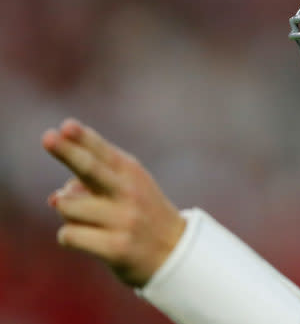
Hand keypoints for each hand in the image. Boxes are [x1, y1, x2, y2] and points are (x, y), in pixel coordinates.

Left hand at [42, 118, 185, 286]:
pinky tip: (88, 239)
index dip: (82, 138)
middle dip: (66, 152)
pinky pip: (69, 235)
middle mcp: (130, 192)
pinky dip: (69, 236)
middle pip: (90, 169)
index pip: (102, 151)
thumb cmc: (142, 213)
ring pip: (67, 206)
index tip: (66, 126)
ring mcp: (123, 219)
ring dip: (66, 212)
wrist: (175, 250)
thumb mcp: (128, 187)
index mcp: (132, 172)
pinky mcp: (116, 247)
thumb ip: (92, 181)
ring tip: (88, 220)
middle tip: (47, 137)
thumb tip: (54, 198)